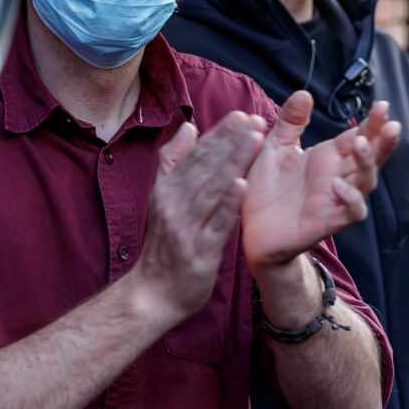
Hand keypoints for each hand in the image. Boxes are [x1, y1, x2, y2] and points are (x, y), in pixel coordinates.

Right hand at [132, 112, 266, 323]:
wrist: (153, 294)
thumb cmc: (164, 244)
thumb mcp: (161, 197)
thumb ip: (174, 161)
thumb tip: (188, 126)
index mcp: (166, 188)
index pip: (195, 154)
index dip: (219, 133)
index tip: (241, 114)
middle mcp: (173, 203)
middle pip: (205, 166)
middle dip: (231, 141)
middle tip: (256, 120)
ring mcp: (185, 227)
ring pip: (212, 188)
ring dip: (234, 162)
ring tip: (255, 141)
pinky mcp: (199, 251)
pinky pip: (215, 224)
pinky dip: (228, 203)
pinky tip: (243, 184)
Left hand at [242, 92, 386, 268]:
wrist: (251, 229)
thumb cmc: (266, 188)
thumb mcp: (274, 148)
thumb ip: (291, 123)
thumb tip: (304, 92)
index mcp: (328, 158)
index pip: (358, 136)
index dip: (372, 123)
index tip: (383, 105)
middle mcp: (337, 177)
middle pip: (371, 157)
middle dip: (383, 141)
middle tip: (392, 123)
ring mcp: (335, 200)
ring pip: (365, 182)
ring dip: (367, 164)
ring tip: (361, 144)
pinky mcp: (327, 222)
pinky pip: (351, 212)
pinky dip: (350, 199)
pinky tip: (339, 185)